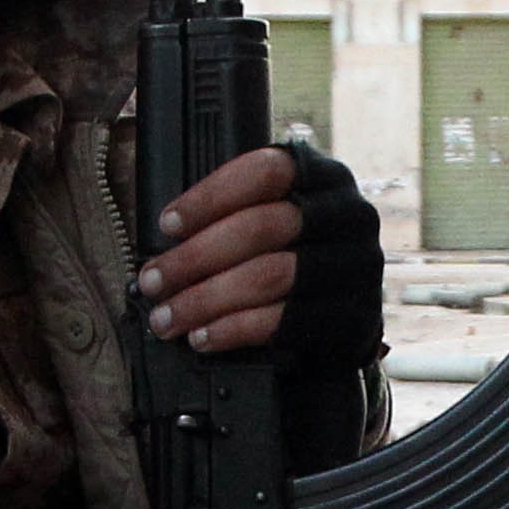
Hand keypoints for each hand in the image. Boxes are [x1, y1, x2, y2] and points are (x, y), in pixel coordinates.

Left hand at [138, 144, 382, 368]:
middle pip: (261, 227)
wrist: (348, 317)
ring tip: (167, 317)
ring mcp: (354, 266)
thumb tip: (165, 243)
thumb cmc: (296, 258)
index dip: (210, 197)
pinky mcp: (353, 315)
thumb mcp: (276, 220)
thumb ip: (235, 215)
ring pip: (269, 276)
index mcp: (322, 177)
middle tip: (153, 280)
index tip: (167, 224)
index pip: (266, 172)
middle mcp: (347, 215)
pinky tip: (203, 336)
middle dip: (195, 257)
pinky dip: (234, 329)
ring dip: (206, 299)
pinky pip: (284, 321)